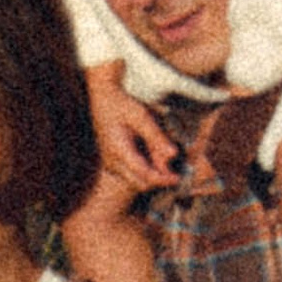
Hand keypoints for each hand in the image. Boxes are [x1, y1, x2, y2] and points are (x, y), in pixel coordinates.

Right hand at [88, 66, 181, 191]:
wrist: (103, 99)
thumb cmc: (122, 105)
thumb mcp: (142, 117)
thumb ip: (157, 137)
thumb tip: (174, 154)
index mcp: (119, 151)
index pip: (145, 175)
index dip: (163, 179)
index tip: (178, 178)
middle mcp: (112, 161)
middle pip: (139, 183)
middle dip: (157, 179)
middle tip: (173, 169)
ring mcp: (110, 163)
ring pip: (134, 180)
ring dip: (150, 174)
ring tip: (160, 155)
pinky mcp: (111, 161)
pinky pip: (129, 173)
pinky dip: (143, 169)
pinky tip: (151, 154)